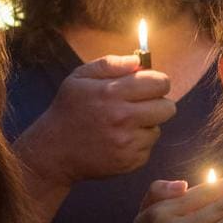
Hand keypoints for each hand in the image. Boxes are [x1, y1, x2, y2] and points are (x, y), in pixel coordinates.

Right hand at [17, 54, 176, 183]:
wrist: (53, 151)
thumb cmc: (68, 110)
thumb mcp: (80, 78)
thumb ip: (110, 64)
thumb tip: (138, 61)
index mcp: (112, 92)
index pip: (160, 83)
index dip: (157, 82)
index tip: (148, 86)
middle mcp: (123, 118)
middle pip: (168, 108)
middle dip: (157, 104)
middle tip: (140, 106)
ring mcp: (127, 143)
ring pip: (158, 129)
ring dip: (145, 125)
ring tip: (123, 125)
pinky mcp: (130, 162)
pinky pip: (148, 147)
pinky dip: (138, 144)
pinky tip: (118, 140)